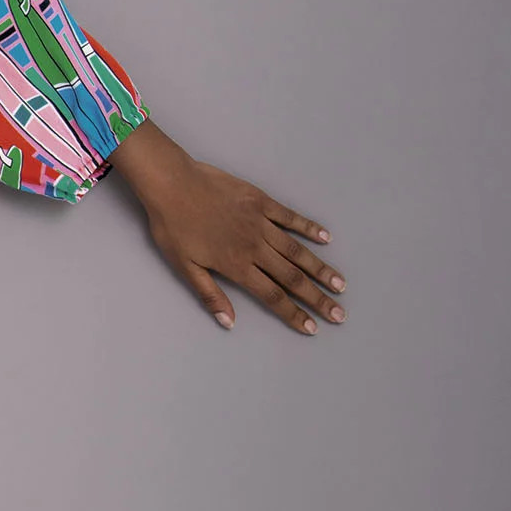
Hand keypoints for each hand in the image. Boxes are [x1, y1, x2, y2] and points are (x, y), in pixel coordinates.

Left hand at [109, 120, 345, 335]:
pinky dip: (309, 227)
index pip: (272, 296)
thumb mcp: (183, 265)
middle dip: (317, 298)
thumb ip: (209, 294)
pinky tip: (326, 237)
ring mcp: (259, 222)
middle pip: (292, 277)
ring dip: (320, 269)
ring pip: (297, 250)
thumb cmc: (171, 225)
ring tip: (340, 284)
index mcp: (236, 265)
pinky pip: (289, 217)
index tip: (313, 327)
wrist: (170, 182)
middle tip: (340, 314)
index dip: (293, 313)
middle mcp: (254, 246)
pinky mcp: (259, 201)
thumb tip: (229, 322)